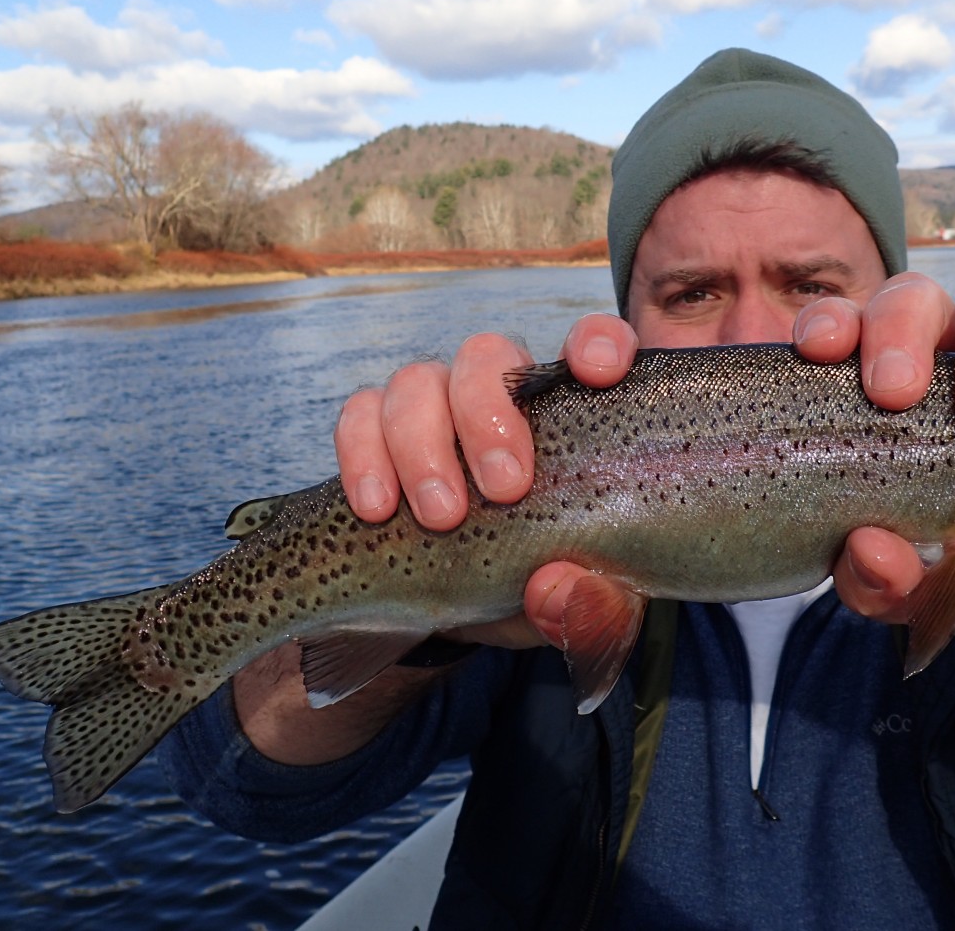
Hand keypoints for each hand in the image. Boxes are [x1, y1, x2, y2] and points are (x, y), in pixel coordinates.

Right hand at [333, 313, 640, 649]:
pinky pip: (358, 416)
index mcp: (574, 415)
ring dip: (423, 445)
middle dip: (489, 413)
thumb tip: (555, 588)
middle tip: (506, 489)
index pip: (594, 344)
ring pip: (417, 382)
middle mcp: (503, 396)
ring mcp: (437, 408)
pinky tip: (376, 509)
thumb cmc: (552, 582)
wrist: (478, 613)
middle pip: (488, 355)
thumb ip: (596, 609)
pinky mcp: (380, 435)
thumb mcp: (592, 612)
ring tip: (441, 517)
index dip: (595, 341)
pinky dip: (362, 456)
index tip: (596, 372)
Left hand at [793, 272, 954, 656]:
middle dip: (900, 329)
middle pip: (919, 297)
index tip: (820, 349)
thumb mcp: (922, 595)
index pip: (849, 329)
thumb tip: (868, 551)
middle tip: (895, 393)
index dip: (829, 319)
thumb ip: (884, 585)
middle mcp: (954, 363)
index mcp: (890, 396)